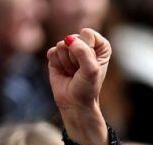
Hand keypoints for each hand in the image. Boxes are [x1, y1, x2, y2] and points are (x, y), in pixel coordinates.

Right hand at [47, 28, 109, 144]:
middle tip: (79, 71)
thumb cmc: (88, 87)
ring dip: (66, 62)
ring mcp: (70, 50)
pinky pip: (52, 52)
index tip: (90, 64)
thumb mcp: (91, 70)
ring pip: (61, 45)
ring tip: (73, 73)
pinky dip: (57, 64)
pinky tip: (64, 72)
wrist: (75, 103)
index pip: (87, 34)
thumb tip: (69, 40)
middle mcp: (85, 44)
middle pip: (73, 38)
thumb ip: (83, 52)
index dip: (86, 49)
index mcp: (100, 45)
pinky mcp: (56, 56)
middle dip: (75, 58)